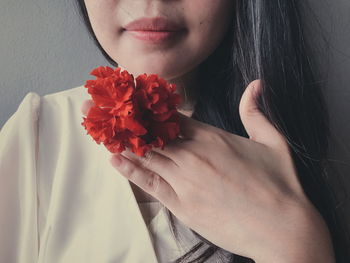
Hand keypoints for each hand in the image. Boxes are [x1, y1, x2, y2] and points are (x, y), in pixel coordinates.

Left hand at [81, 80, 334, 261]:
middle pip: (152, 133)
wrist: (283, 229)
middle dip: (127, 119)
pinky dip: (131, 170)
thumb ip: (255, 111)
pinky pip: (150, 183)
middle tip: (100, 108)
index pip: (171, 117)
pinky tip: (114, 159)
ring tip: (100, 129)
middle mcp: (194, 155)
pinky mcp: (182, 205)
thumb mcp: (273, 141)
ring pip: (146, 155)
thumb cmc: (280, 185)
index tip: (131, 99)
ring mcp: (185, 181)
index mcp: (213, 137)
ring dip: (122, 141)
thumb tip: (255, 84)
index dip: (149, 108)